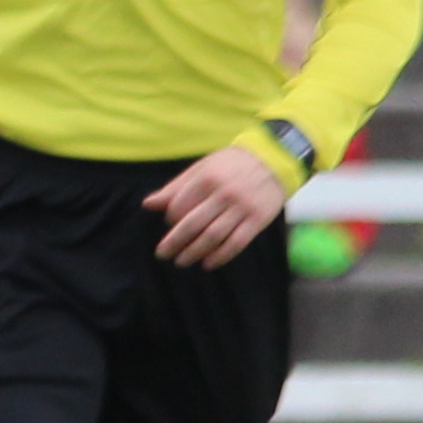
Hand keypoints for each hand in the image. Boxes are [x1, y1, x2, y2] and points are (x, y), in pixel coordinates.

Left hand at [144, 147, 290, 268]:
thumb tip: (147, 205)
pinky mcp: (258, 219)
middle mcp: (224, 194)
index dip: (171, 218)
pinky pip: (237, 243)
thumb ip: (175, 187)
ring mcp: (242, 208)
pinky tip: (208, 263)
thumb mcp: (202, 167)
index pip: (180, 206)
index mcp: (206, 179)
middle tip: (163, 254)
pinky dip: (221, 256)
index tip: (169, 224)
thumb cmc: (232, 164)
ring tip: (181, 261)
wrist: (275, 158)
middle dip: (174, 242)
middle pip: (193, 224)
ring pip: (213, 236)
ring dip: (194, 252)